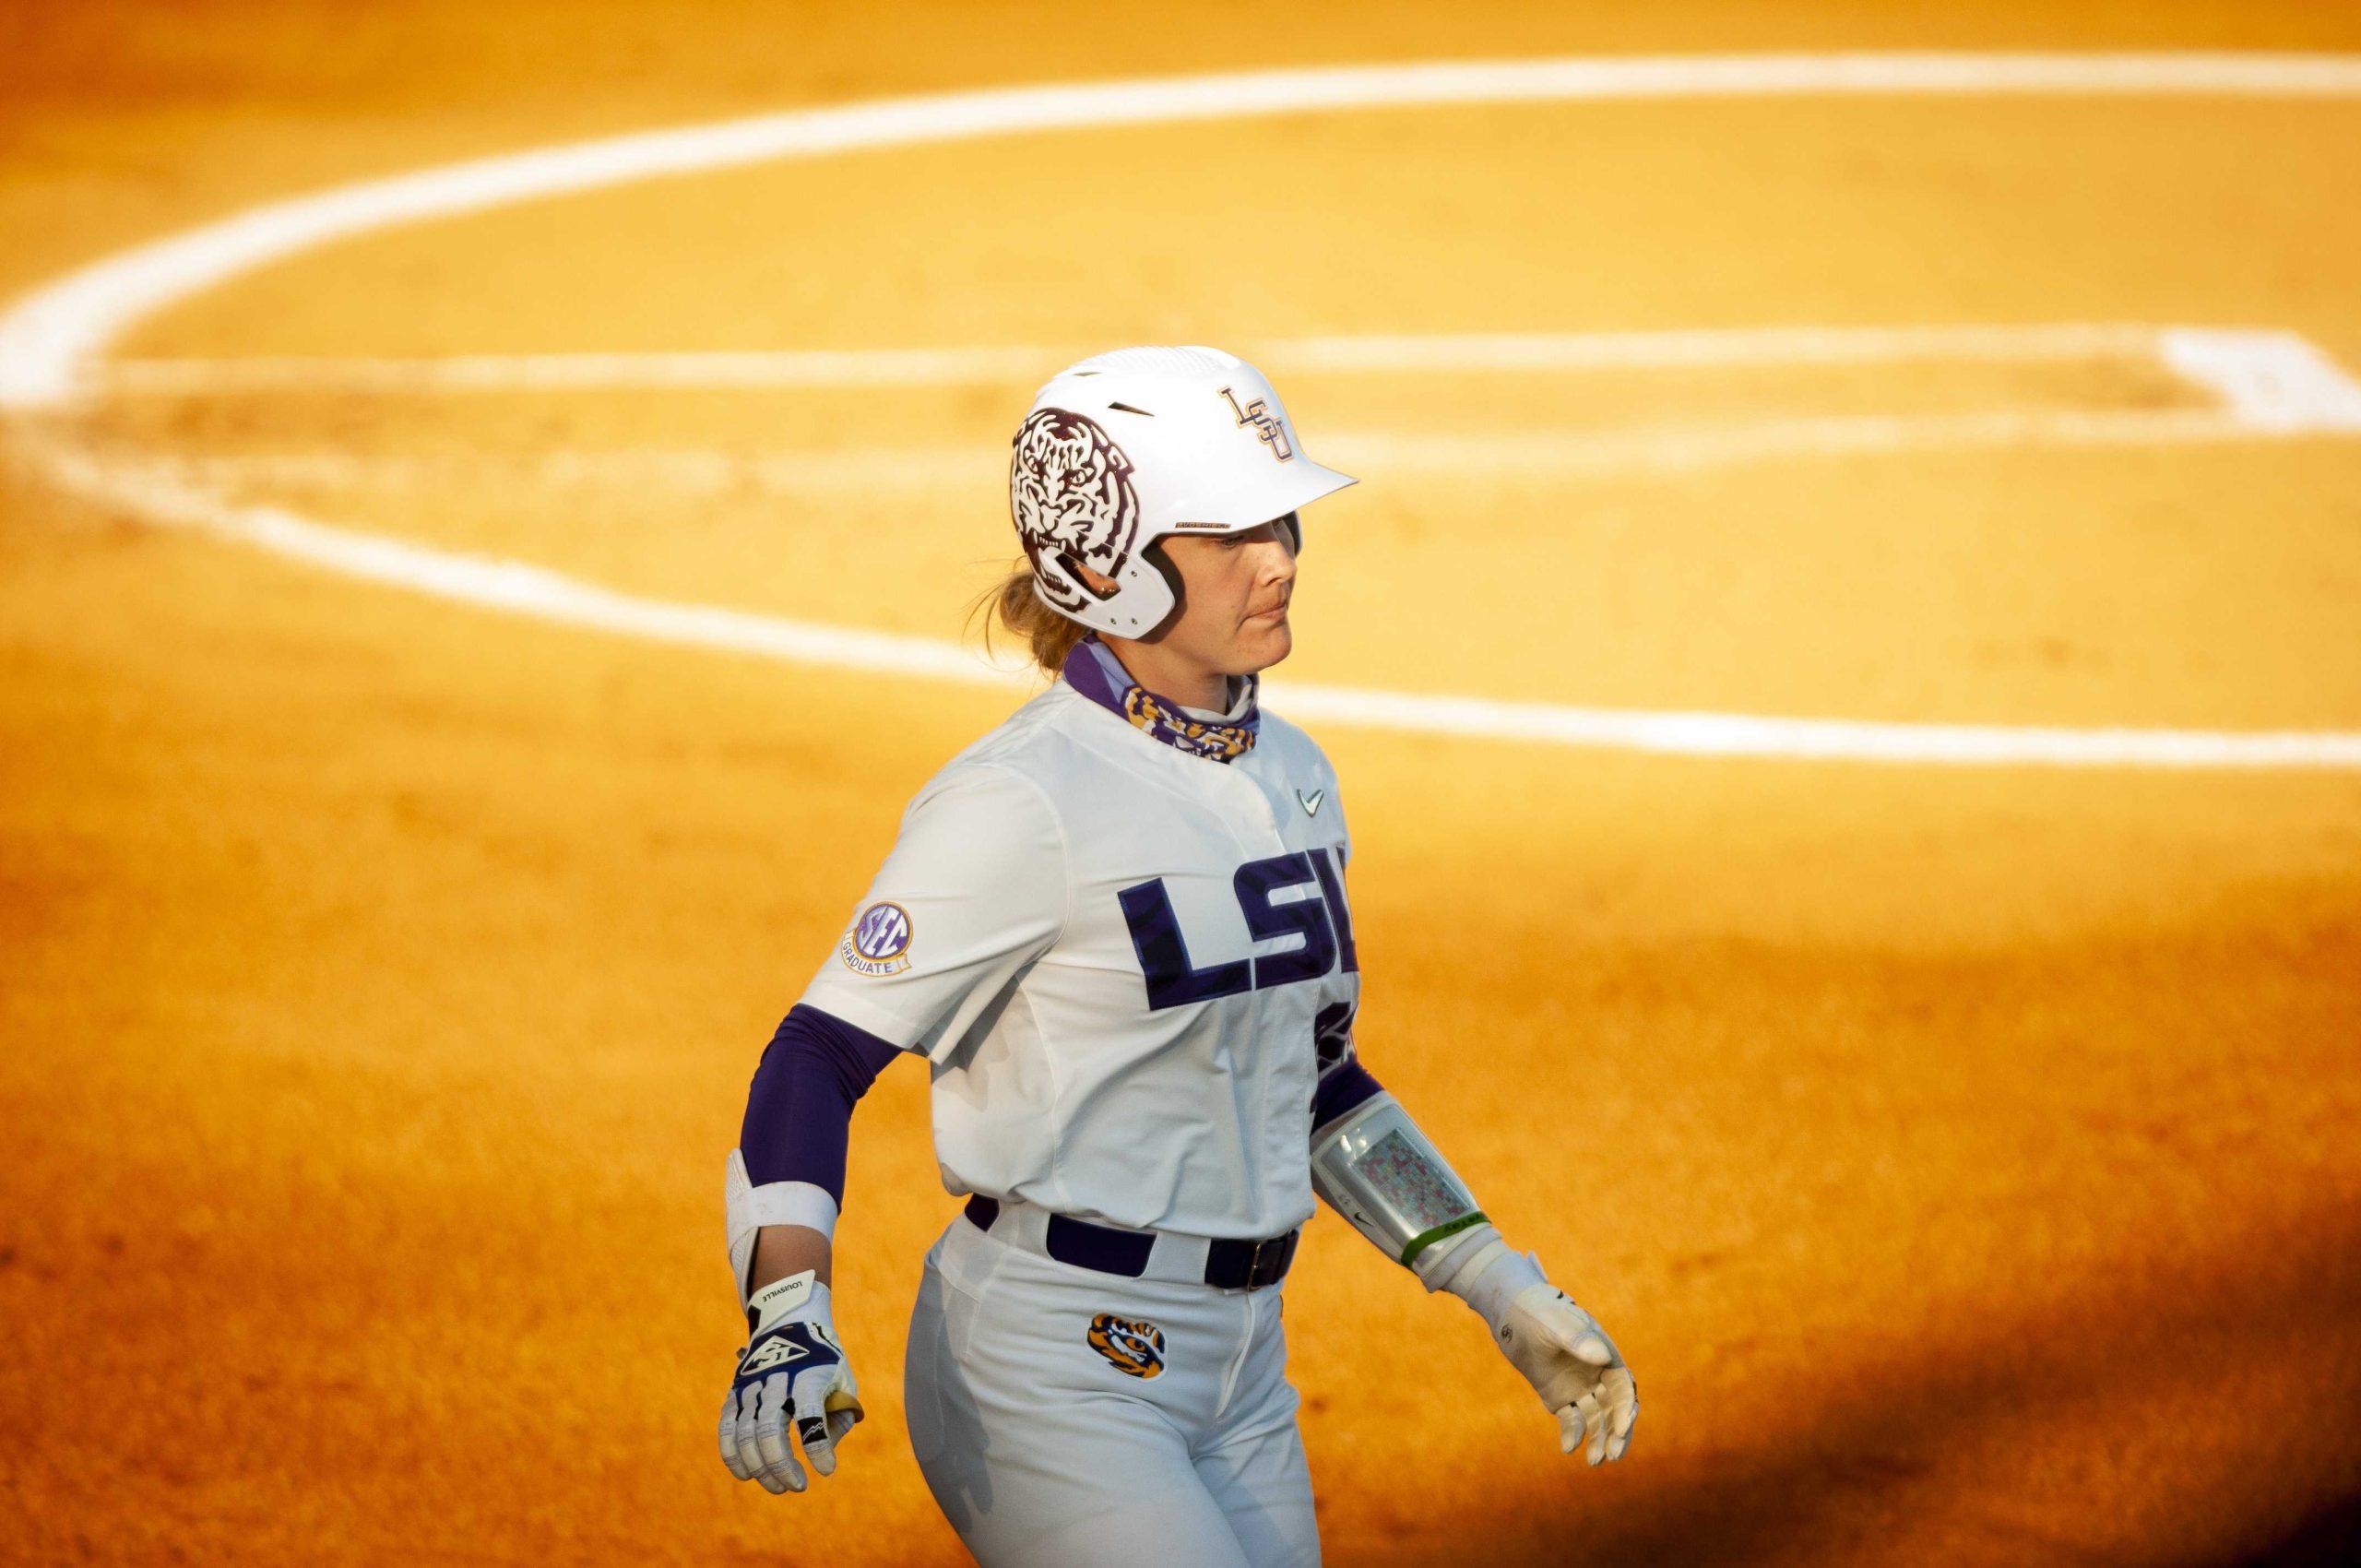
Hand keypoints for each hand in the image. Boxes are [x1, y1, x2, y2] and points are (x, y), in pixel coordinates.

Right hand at [718, 1269, 863, 1493]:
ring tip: (779, 1487)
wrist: (789, 1323)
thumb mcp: (844, 1380)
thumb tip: (825, 1449)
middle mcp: (776, 1381)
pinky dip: (732, 1456)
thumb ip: (840, 1417)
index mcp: (808, 1376)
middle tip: (798, 1486)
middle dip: (782, 1467)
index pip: (810, 1417)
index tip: (827, 1470)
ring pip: (746, 1435)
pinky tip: (746, 1474)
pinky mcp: (735, 1392)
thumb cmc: (824, 1360)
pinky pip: (726, 1429)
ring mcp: (751, 1387)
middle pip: (770, 1431)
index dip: (817, 1448)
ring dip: (760, 1468)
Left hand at [1444, 1238, 1638, 1465]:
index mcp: (1604, 1353)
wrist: (1509, 1311)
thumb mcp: (1553, 1323)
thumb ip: (1576, 1338)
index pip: (1623, 1386)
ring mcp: (1578, 1386)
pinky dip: (1572, 1433)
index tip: (1620, 1429)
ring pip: (1596, 1418)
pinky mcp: (1559, 1396)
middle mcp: (1596, 1373)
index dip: (1625, 1408)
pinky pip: (1571, 1419)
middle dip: (1617, 1432)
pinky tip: (1567, 1447)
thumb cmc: (1536, 1310)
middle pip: (1614, 1408)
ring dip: (1598, 1439)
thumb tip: (1603, 1356)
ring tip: (1593, 1461)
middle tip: (1612, 1455)